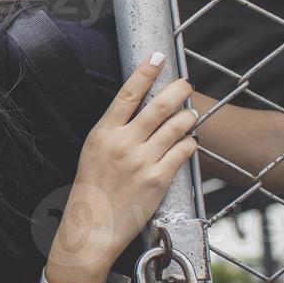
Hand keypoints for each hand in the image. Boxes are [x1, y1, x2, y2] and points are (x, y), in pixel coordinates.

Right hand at [49, 53, 197, 280]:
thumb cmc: (92, 189)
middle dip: (178, 90)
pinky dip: (190, 143)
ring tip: (191, 115)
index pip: (127, 94)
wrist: (92, 226)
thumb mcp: (93, 151)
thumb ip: (114, 130)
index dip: (145, 72)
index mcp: (103, 133)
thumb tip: (139, 110)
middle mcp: (123, 144)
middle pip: (158, 106)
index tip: (157, 56)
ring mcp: (142, 161)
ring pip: (177, 126)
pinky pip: (183, 151)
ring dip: (188, 117)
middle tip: (186, 84)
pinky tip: (190, 142)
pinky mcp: (158, 179)